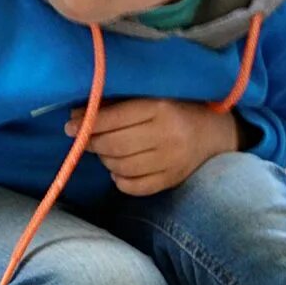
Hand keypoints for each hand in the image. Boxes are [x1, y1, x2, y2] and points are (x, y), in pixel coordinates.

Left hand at [75, 97, 237, 195]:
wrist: (215, 133)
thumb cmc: (177, 109)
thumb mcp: (152, 98)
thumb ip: (118, 105)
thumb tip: (77, 117)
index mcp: (160, 107)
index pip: (114, 119)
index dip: (87, 124)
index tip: (70, 126)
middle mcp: (166, 135)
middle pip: (114, 145)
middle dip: (93, 143)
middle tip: (87, 140)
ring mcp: (170, 161)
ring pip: (121, 167)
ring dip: (106, 160)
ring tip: (107, 152)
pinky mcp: (171, 180)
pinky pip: (134, 187)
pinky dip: (120, 180)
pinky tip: (120, 169)